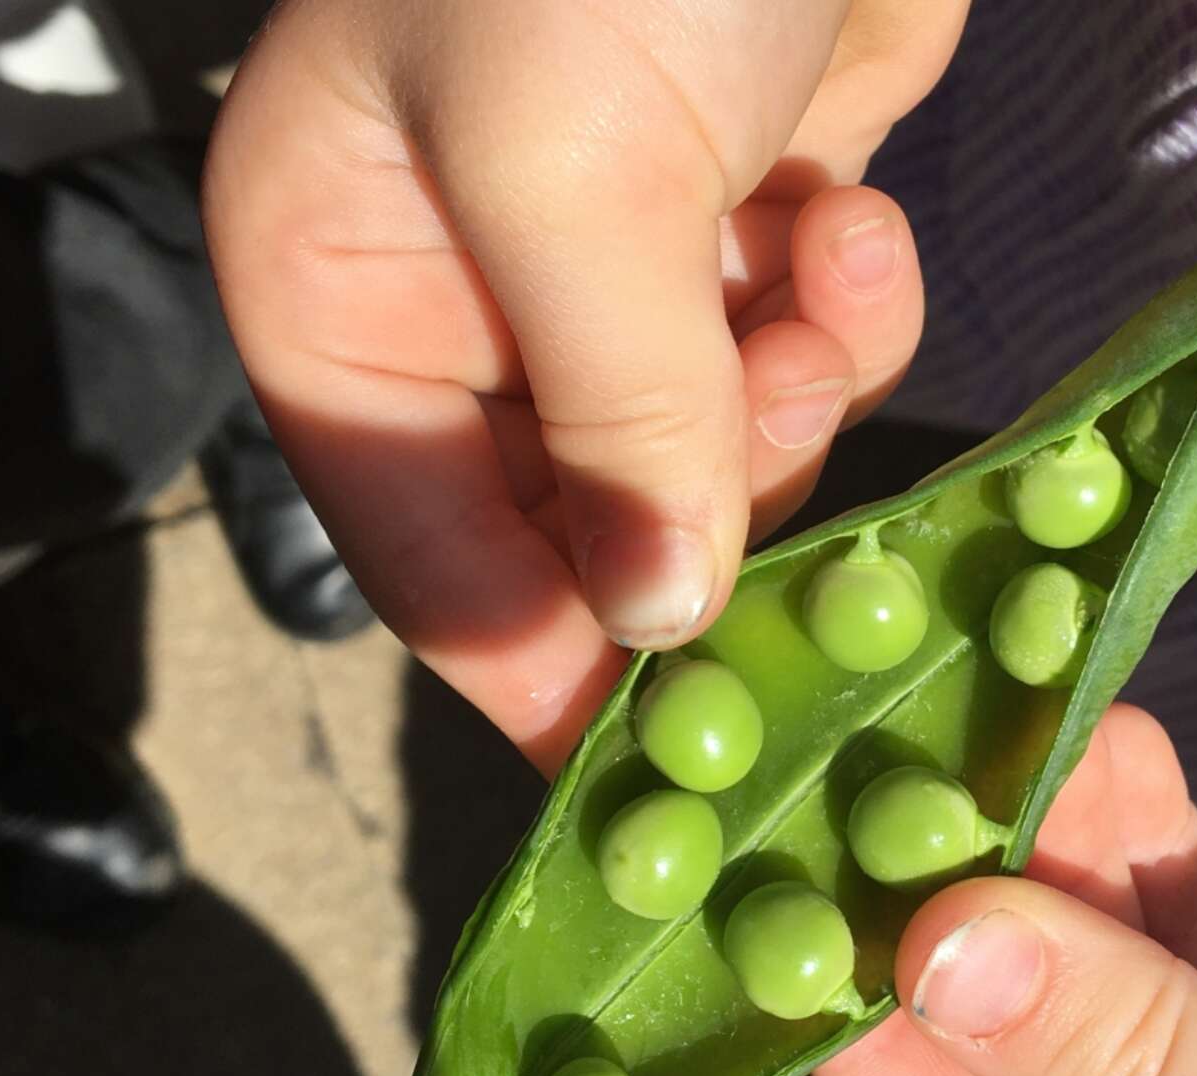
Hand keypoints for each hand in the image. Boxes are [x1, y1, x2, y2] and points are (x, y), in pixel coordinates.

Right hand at [203, 1, 966, 769]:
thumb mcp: (569, 170)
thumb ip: (614, 412)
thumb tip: (657, 620)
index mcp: (345, 297)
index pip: (435, 557)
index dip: (547, 669)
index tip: (667, 783)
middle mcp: (468, 304)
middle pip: (594, 522)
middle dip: (705, 514)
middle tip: (789, 462)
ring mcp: (618, 267)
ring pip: (718, 450)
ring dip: (789, 405)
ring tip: (815, 272)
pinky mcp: (744, 224)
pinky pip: (805, 352)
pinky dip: (845, 313)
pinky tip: (851, 218)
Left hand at [822, 705, 1196, 1075]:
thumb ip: (1134, 1058)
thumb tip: (939, 956)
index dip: (834, 997)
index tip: (756, 857)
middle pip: (985, 997)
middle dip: (925, 863)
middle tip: (859, 720)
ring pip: (1076, 932)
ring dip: (1028, 818)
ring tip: (976, 692)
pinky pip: (1183, 904)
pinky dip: (1139, 821)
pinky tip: (1103, 736)